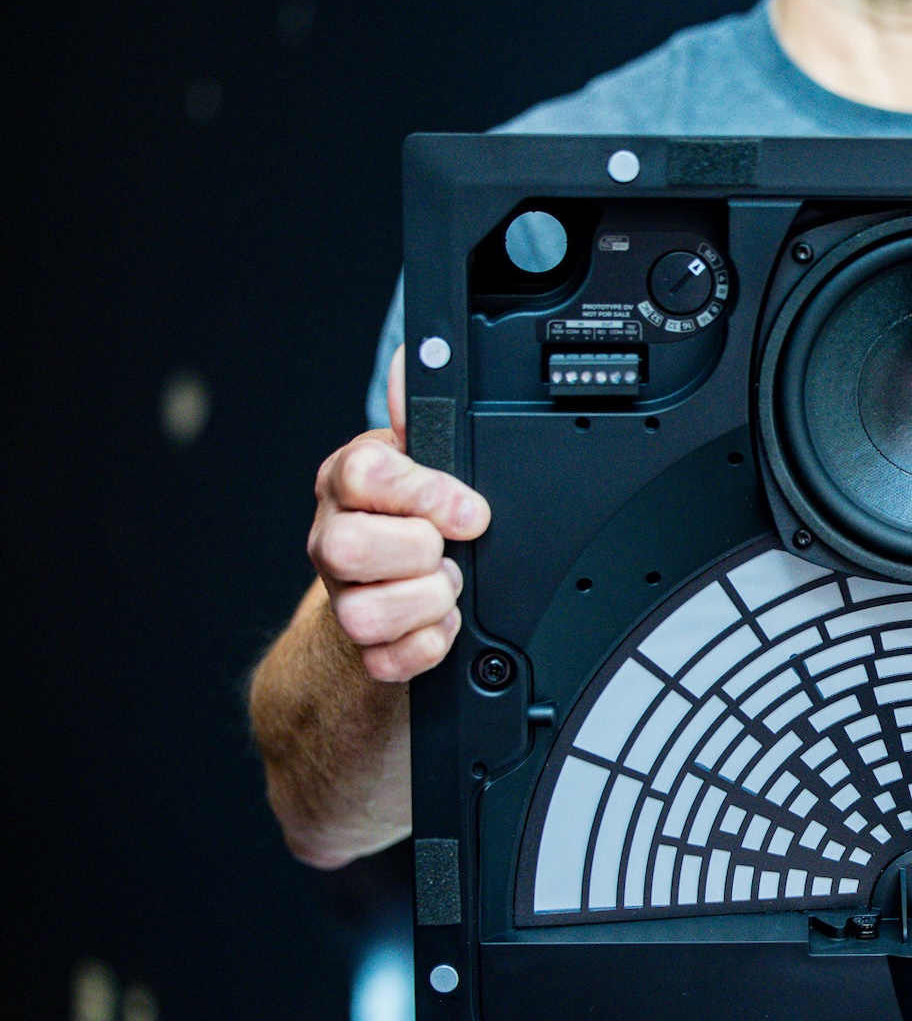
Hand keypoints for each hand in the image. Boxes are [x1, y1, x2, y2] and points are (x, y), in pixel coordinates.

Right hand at [307, 348, 490, 681]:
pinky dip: (428, 645)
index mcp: (349, 485)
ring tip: (446, 588)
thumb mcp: (420, 464)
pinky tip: (440, 627)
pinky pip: (390, 659)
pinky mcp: (362, 653)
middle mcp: (333, 539)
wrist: (388, 602)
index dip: (423, 493)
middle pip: (350, 548)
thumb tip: (415, 361)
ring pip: (368, 612)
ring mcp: (342, 598)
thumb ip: (423, 420)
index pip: (365, 475)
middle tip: (447, 551)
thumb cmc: (408, 524)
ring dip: (427, 602)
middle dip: (418, 552)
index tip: (468, 509)